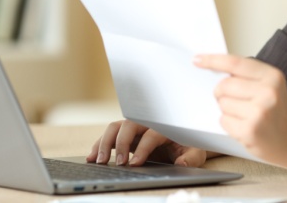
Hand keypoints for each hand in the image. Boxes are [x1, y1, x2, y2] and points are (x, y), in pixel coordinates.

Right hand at [86, 119, 205, 166]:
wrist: (184, 142)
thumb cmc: (189, 146)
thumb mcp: (195, 153)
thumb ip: (190, 158)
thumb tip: (181, 163)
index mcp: (164, 127)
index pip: (150, 134)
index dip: (142, 149)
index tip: (135, 164)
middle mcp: (146, 124)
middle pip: (128, 125)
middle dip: (121, 143)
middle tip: (117, 163)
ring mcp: (134, 128)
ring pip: (115, 128)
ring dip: (105, 142)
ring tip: (99, 161)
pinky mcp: (125, 135)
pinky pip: (109, 136)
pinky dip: (98, 145)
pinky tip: (91, 157)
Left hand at [194, 54, 286, 166]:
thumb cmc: (278, 112)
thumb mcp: (271, 85)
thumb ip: (247, 76)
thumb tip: (215, 69)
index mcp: (272, 76)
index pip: (235, 63)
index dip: (213, 60)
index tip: (197, 59)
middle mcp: (268, 92)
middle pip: (224, 85)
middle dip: (221, 93)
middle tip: (236, 100)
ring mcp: (259, 113)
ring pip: (222, 103)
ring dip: (227, 110)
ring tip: (246, 115)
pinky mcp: (249, 131)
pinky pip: (223, 120)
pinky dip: (229, 123)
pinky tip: (245, 126)